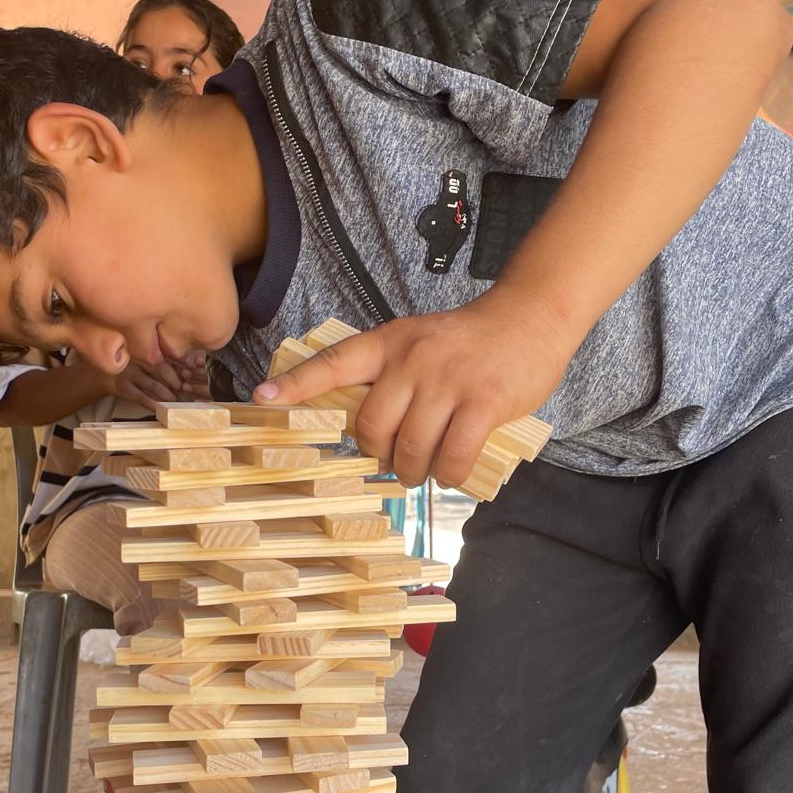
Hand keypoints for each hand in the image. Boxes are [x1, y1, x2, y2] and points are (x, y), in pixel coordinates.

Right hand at [112, 352, 209, 406]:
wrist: (101, 373)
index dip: (179, 366)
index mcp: (142, 348)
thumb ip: (161, 359)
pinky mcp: (123, 388)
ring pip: (153, 385)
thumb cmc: (128, 364)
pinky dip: (154, 404)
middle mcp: (135, 358)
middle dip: (176, 381)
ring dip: (168, 395)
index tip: (190, 374)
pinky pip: (142, 398)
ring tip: (179, 401)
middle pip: (160, 369)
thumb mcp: (142, 357)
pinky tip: (163, 409)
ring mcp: (128, 373)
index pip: (164, 356)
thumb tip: (188, 367)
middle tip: (186, 390)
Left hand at [254, 293, 571, 487]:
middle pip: (372, 427)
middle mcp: (412, 360)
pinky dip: (448, 475)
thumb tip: (368, 430)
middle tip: (394, 461)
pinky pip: (452, 457)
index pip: (334, 362)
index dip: (297, 384)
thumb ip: (391, 374)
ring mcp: (447, 382)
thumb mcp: (419, 342)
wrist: (530, 318)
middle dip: (379, 455)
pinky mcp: (482, 403)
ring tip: (422, 472)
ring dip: (413, 472)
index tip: (262, 399)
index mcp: (389, 343)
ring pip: (410, 448)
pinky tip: (452, 472)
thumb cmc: (469, 341)